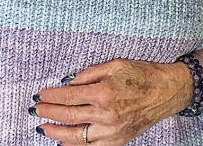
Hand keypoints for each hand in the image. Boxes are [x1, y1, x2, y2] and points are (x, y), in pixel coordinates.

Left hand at [31, 58, 192, 143]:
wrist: (166, 91)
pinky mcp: (117, 141)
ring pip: (77, 136)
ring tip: (44, 128)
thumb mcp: (116, 64)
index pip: (70, 96)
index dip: (53, 96)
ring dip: (57, 133)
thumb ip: (91, 73)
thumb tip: (70, 81)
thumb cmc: (142, 74)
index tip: (42, 94)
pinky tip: (64, 142)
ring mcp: (111, 130)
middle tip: (37, 110)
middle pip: (69, 117)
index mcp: (104, 92)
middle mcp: (106, 114)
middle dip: (50, 113)